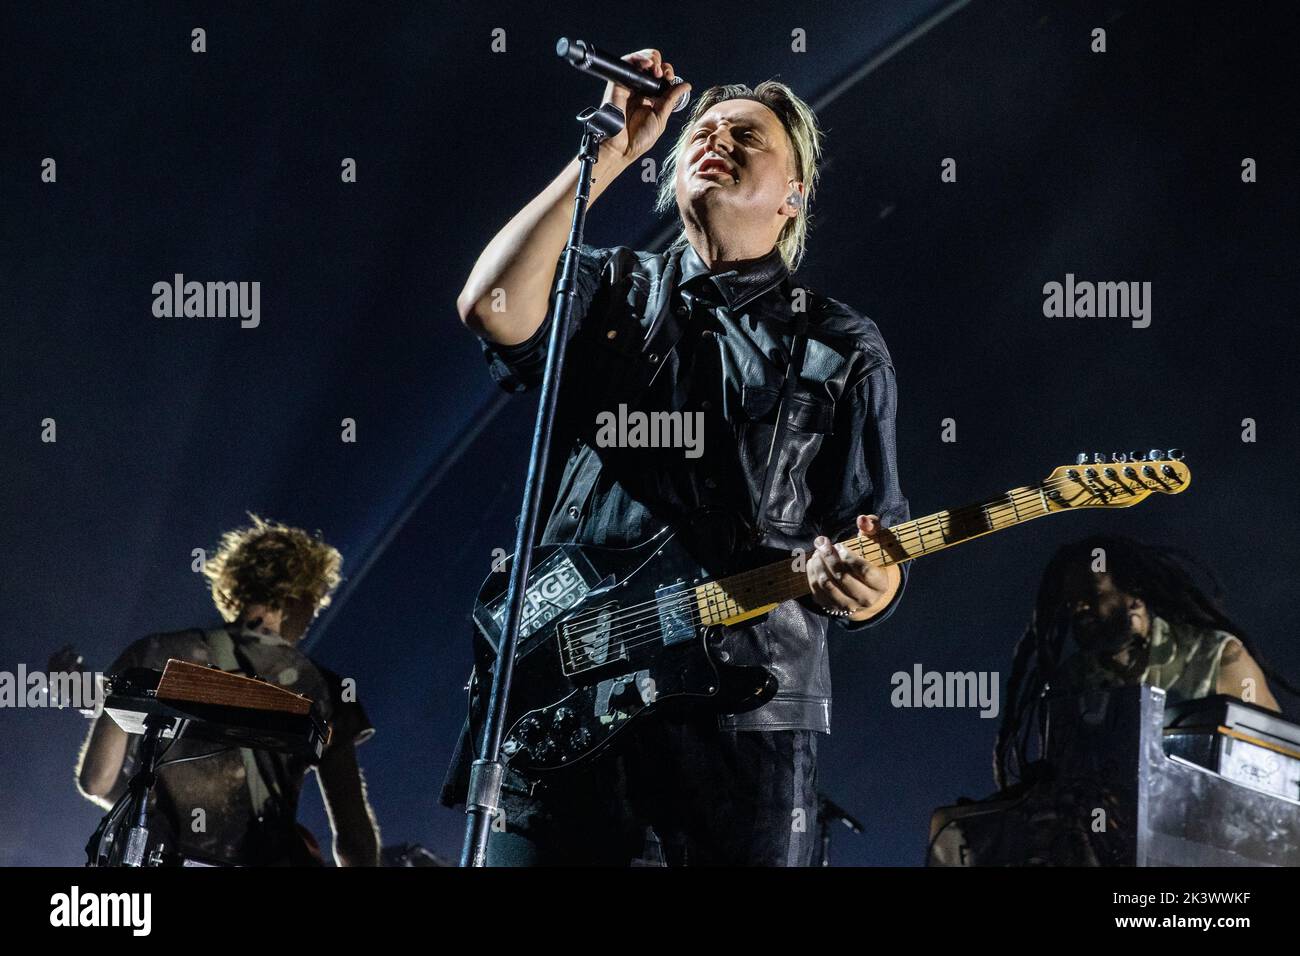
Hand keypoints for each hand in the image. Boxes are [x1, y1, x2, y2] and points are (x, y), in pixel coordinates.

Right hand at [599, 49, 690, 164]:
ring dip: (650, 59)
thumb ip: (671, 98)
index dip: (667, 72)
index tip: (670, 78)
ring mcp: (628, 86)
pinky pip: (626, 63)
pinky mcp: (618, 83)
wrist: (622, 147)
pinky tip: (647, 64)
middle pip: (650, 65)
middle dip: (660, 64)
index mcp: (649, 98)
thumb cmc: (638, 139)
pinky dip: (637, 58)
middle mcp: (638, 90)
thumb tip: (686, 85)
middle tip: (664, 74)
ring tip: (656, 68)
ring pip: (639, 61)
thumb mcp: (661, 116)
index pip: (660, 77)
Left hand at [806, 514, 900, 621]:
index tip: (840, 545)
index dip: (848, 556)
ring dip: (818, 564)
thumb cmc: (871, 560)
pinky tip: (814, 562)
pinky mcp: (832, 607)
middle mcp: (866, 599)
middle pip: (842, 577)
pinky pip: (816, 591)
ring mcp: (848, 605)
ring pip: (827, 585)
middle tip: (822, 542)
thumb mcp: (876, 543)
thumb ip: (872, 527)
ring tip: (818, 552)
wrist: (866, 588)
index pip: (864, 570)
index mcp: (880, 584)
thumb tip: (862, 519)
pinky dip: (812, 574)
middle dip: (828, 556)